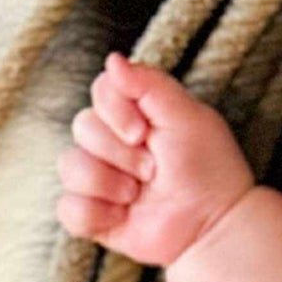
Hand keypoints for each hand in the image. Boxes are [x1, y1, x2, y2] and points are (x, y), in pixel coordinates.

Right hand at [55, 52, 256, 266]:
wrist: (213, 223)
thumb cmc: (207, 167)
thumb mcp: (187, 116)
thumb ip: (150, 84)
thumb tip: (113, 58)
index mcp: (134, 113)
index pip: (100, 90)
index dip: (117, 111)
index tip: (145, 132)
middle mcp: (111, 141)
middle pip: (82, 127)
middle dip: (122, 153)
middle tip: (155, 170)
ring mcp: (98, 177)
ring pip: (70, 167)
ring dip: (111, 184)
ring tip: (140, 195)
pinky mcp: (91, 214)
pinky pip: (68, 208)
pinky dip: (98, 214)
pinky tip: (124, 216)